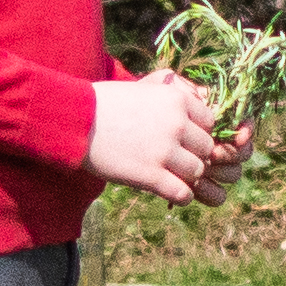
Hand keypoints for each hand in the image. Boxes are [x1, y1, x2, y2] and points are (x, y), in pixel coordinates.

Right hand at [87, 73, 232, 204]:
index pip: (210, 122)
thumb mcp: (144, 89)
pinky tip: (170, 192)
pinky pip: (183, 193)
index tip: (184, 139)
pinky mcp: (150, 175)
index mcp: (177, 100)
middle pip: (206, 148)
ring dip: (188, 176)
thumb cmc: (105, 103)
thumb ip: (172, 97)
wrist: (75, 121)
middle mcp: (176, 124)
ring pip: (197, 171)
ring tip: (172, 175)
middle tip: (177, 160)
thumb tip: (197, 100)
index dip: (198, 133)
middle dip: (194, 155)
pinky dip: (181, 196)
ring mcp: (164, 151)